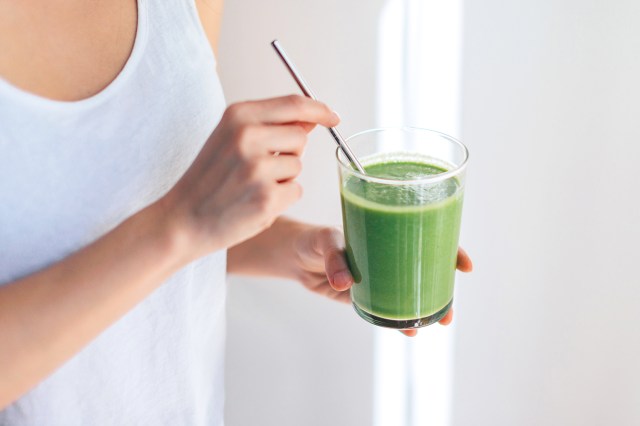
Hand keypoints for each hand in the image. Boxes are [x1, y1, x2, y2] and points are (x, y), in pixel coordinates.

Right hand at [160, 95, 338, 261]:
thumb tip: (311, 118)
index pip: (294, 104)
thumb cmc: (208, 179)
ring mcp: (258, 169)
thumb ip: (269, 125)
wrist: (181, 219)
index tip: (333, 117)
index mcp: (237, 116)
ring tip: (251, 186)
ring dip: (283, 178)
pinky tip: (254, 203)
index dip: (319, 109)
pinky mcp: (267, 198)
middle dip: (291, 153)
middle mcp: (247, 137)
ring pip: (299, 167)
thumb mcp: (230, 139)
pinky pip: (296, 191)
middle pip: (301, 137)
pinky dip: (281, 200)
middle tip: (259, 168)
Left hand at [293, 226, 472, 335]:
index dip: (450, 249)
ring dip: (426, 309)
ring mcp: (379, 277)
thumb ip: (334, 258)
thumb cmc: (315, 239)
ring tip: (438, 324)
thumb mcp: (325, 240)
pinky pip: (386, 309)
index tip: (465, 265)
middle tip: (450, 311)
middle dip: (444, 289)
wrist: (295, 256)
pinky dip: (398, 320)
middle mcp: (389, 255)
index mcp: (388, 233)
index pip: (427, 237)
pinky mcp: (365, 296)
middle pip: (427, 270)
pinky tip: (407, 330)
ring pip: (411, 293)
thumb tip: (344, 282)